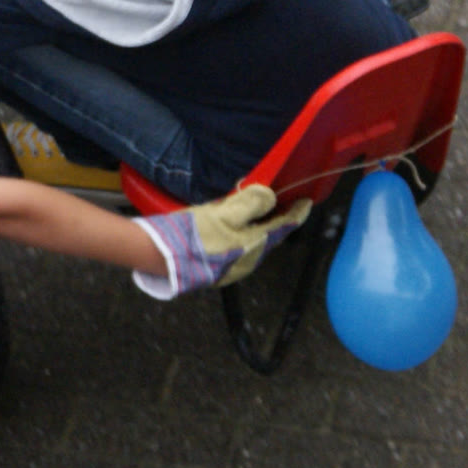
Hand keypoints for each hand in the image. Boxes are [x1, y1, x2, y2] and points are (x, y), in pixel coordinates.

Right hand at [133, 184, 312, 296]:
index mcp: (255, 245)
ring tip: (248, 214)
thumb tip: (270, 196)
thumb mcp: (224, 213)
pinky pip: (236, 250)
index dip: (296, 213)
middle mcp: (249, 261)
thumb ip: (251, 203)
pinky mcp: (216, 270)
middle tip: (273, 203)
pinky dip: (239, 236)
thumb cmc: (194, 234)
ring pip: (251, 244)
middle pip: (268, 237)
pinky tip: (227, 230)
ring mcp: (232, 268)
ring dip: (254, 228)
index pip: (284, 227)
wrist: (161, 258)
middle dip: (273, 220)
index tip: (306, 202)